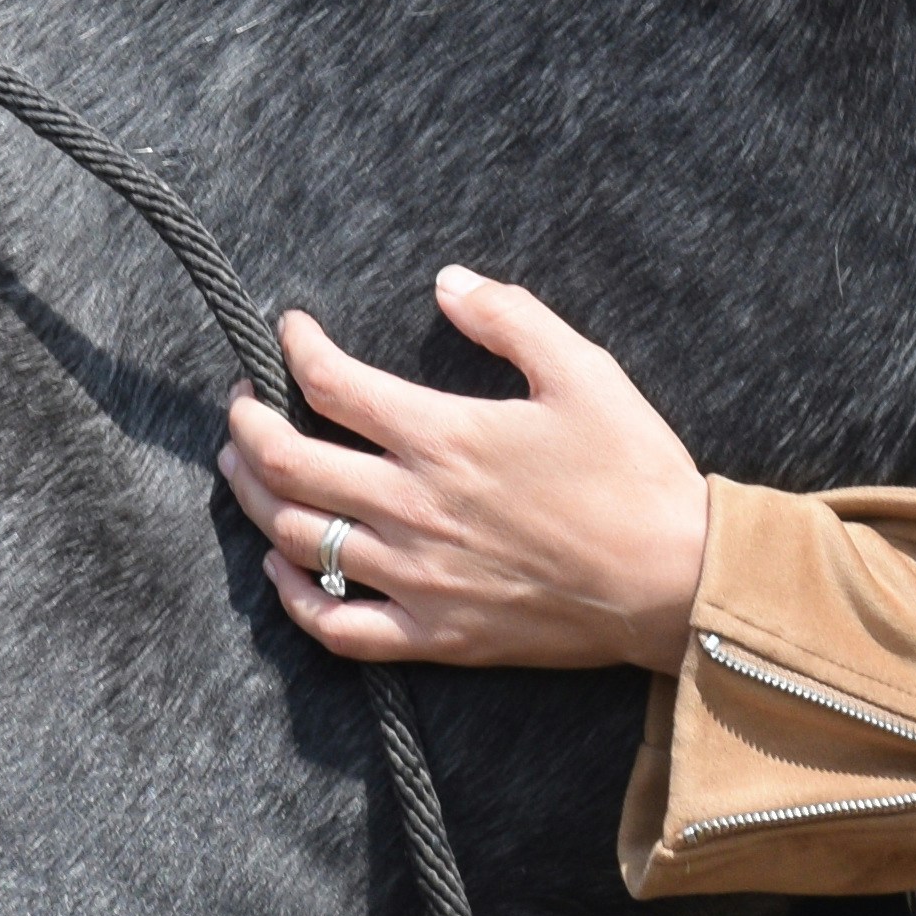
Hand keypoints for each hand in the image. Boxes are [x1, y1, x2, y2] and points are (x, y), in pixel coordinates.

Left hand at [221, 268, 713, 671]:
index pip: (333, 384)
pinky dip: (294, 594)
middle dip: (249, 422)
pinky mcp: (435, 634)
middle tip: (245, 401)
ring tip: (242, 469)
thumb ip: (511, 317)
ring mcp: (417, 578)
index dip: (298, 348)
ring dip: (253, 497)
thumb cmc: (635, 473)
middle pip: (288, 463)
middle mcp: (414, 507)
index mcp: (446, 437)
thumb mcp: (585, 371)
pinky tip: (282, 566)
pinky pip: (335, 625)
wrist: (674, 580)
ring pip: (297, 538)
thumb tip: (447, 282)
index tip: (289, 330)